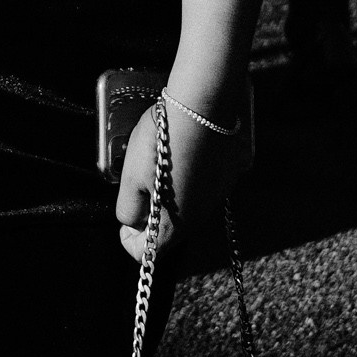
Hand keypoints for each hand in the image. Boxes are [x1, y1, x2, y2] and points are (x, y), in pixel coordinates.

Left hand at [114, 90, 251, 264]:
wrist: (202, 104)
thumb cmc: (162, 140)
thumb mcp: (131, 176)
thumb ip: (128, 208)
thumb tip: (132, 222)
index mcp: (176, 224)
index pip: (146, 252)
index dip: (130, 237)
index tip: (127, 215)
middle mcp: (202, 216)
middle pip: (169, 228)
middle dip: (151, 212)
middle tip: (141, 180)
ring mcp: (219, 195)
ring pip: (188, 206)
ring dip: (171, 193)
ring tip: (161, 161)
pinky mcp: (230, 174)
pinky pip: (205, 185)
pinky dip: (191, 176)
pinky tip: (184, 151)